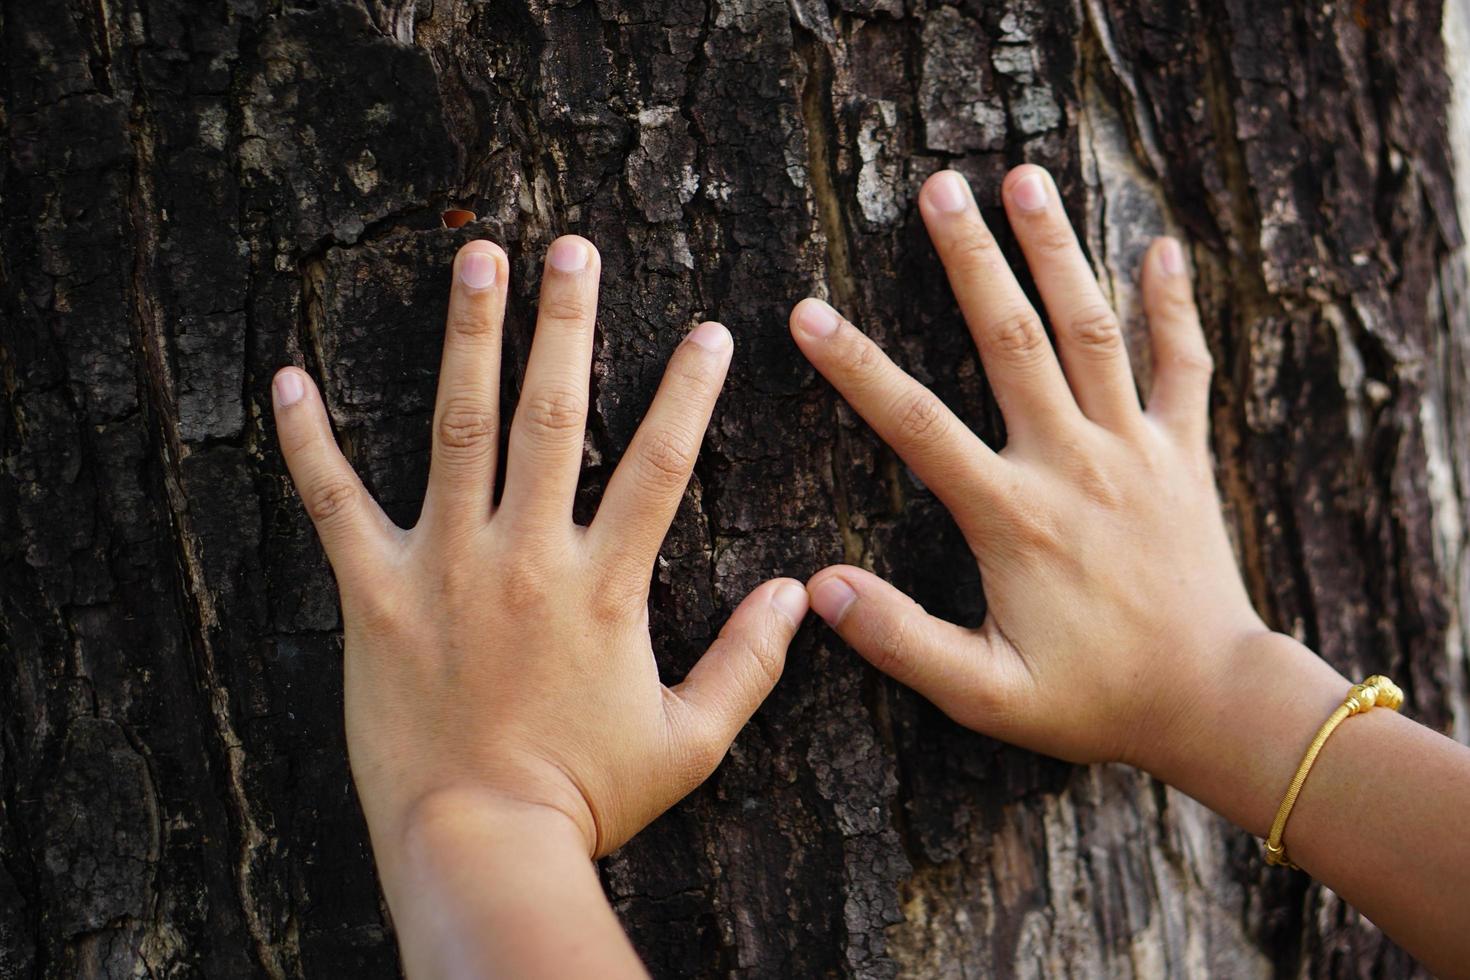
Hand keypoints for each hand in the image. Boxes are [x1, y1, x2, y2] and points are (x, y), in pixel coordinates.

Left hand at [272, 236, 807, 862]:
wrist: (480, 844)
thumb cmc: (587, 799)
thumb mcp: (691, 742)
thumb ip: (751, 662)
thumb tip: (801, 593)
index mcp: (606, 587)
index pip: (660, 465)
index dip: (690, 393)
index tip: (709, 333)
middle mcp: (528, 557)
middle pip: (554, 415)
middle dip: (568, 323)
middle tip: (571, 247)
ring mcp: (447, 568)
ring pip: (458, 428)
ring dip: (470, 335)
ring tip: (475, 255)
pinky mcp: (377, 597)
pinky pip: (334, 506)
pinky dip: (308, 442)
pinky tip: (289, 379)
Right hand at [789, 165, 1322, 775]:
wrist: (1212, 702)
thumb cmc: (1092, 700)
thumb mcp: (985, 693)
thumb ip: (902, 641)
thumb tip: (821, 588)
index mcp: (1014, 516)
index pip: (917, 425)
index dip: (856, 367)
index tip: (808, 313)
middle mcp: (1073, 464)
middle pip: (1014, 341)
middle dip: (971, 259)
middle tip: (939, 187)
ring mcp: (1135, 450)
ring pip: (1092, 330)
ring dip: (1058, 251)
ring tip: (1026, 177)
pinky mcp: (1183, 455)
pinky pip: (1183, 366)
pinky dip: (1175, 306)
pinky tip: (1162, 248)